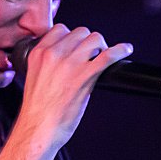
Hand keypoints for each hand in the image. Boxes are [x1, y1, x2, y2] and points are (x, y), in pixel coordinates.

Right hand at [15, 24, 131, 148]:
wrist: (38, 129)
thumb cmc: (37, 111)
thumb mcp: (35, 78)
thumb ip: (48, 64)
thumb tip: (68, 58)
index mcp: (39, 54)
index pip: (60, 29)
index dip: (72, 38)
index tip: (78, 46)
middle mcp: (53, 54)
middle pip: (80, 32)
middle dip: (88, 42)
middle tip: (92, 56)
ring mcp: (70, 64)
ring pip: (94, 39)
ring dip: (101, 47)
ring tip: (103, 58)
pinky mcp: (85, 76)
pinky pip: (109, 55)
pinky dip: (120, 50)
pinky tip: (125, 50)